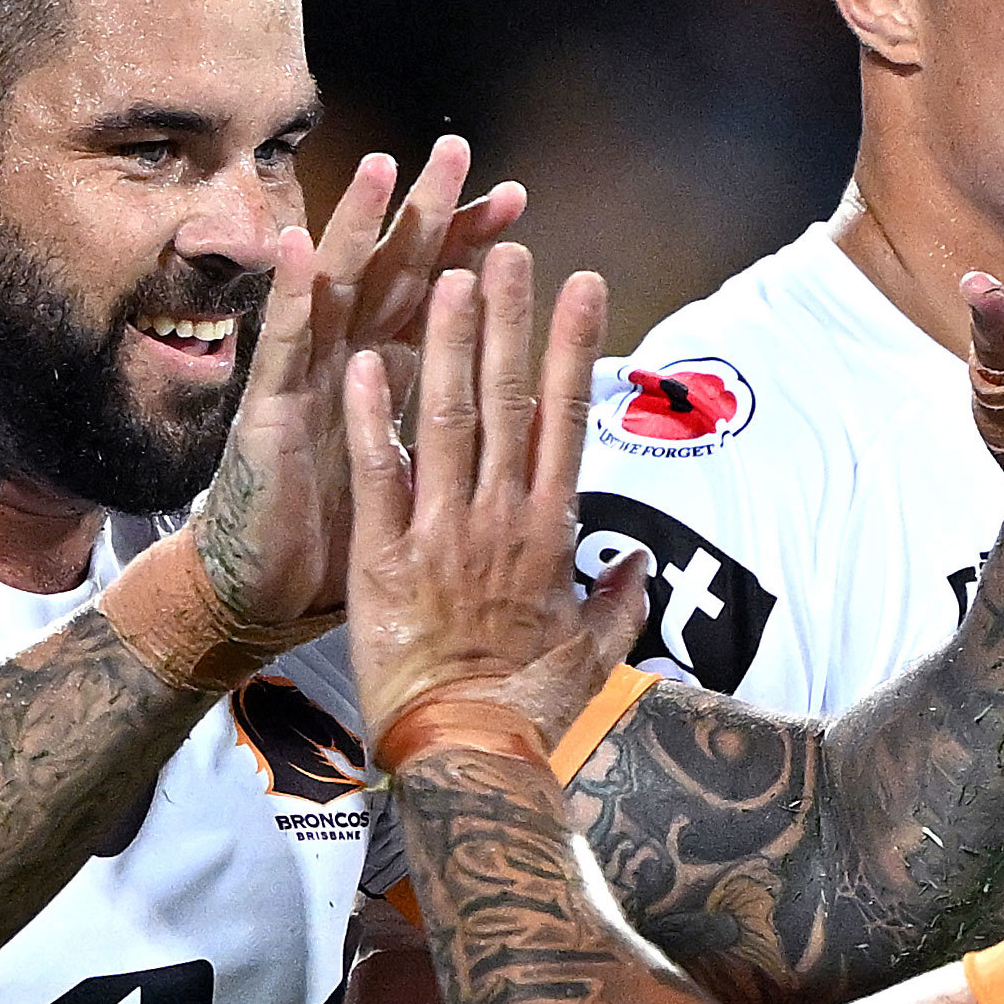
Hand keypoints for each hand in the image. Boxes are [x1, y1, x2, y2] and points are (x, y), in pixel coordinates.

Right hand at [193, 139, 523, 628]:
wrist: (269, 596)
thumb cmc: (344, 542)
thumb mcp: (418, 477)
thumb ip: (456, 436)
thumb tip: (520, 411)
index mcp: (390, 379)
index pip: (437, 297)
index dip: (471, 248)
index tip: (516, 204)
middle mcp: (347, 365)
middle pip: (392, 273)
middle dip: (423, 212)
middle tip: (456, 149)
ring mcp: (303, 383)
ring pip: (333, 292)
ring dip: (355, 229)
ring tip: (380, 168)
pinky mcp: (267, 416)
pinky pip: (278, 349)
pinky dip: (285, 296)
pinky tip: (289, 243)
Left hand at [342, 253, 644, 747]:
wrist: (472, 754)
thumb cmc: (533, 708)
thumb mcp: (593, 654)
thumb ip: (616, 603)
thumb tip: (640, 573)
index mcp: (550, 531)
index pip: (567, 418)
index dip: (574, 345)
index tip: (582, 283)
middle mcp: (501, 518)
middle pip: (510, 400)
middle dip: (509, 318)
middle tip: (507, 249)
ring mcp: (443, 535)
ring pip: (448, 420)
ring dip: (445, 344)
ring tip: (445, 275)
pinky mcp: (385, 560)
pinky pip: (378, 476)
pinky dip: (371, 418)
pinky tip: (364, 360)